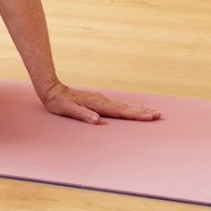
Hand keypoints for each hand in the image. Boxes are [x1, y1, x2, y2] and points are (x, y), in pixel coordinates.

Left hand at [39, 80, 161, 124]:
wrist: (52, 90)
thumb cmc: (58, 103)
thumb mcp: (67, 110)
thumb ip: (82, 114)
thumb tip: (96, 120)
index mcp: (98, 105)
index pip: (121, 111)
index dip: (136, 114)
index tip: (150, 116)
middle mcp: (102, 101)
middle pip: (126, 107)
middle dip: (142, 111)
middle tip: (158, 115)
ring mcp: (101, 100)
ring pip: (123, 105)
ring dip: (138, 109)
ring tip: (151, 112)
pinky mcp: (99, 100)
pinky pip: (118, 105)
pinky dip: (128, 107)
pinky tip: (133, 109)